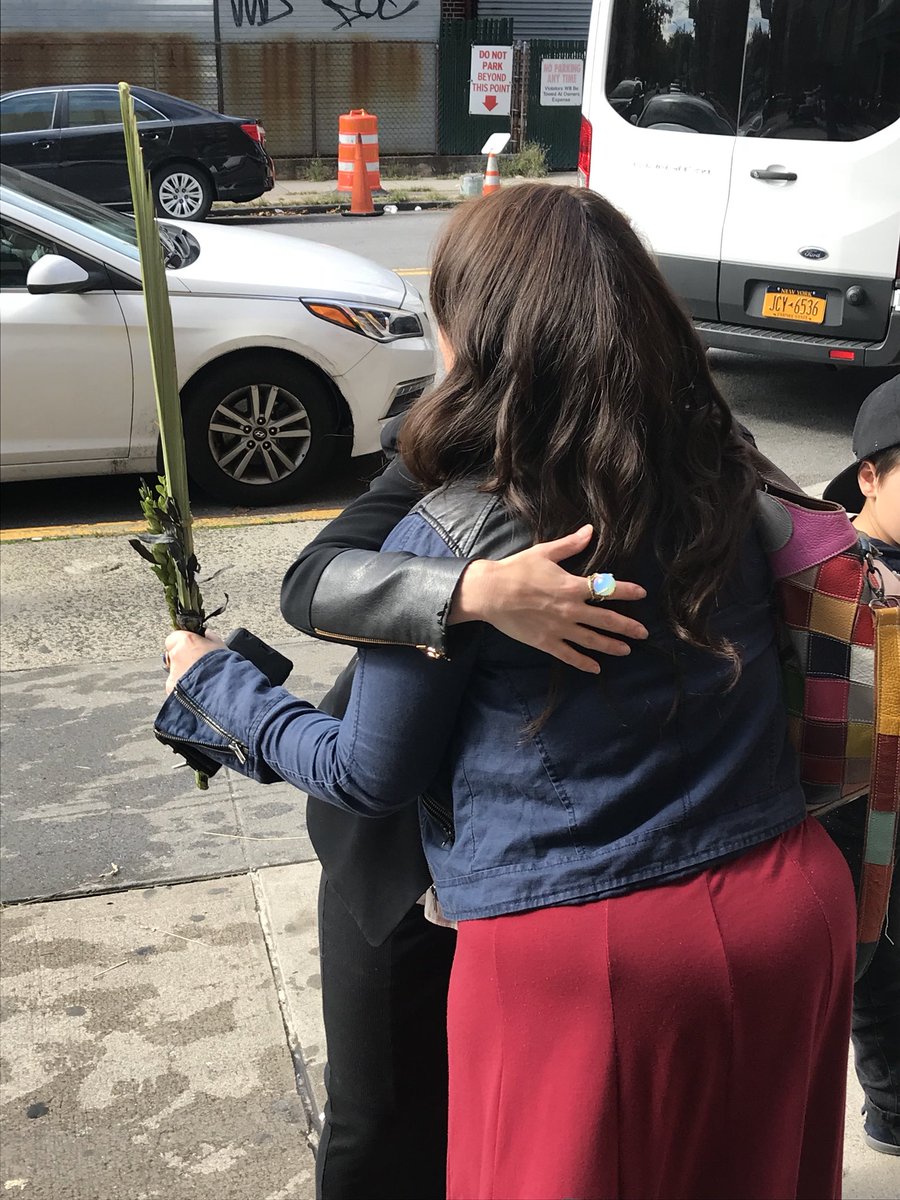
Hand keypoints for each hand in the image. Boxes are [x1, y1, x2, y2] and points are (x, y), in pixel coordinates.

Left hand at [164, 629, 224, 693]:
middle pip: (173, 654)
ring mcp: (172, 672)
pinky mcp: (170, 687)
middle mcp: (175, 655)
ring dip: (183, 673)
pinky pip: (174, 685)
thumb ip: (209, 638)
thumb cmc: (222, 666)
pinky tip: (196, 688)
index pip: (174, 636)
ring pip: (174, 670)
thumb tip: (206, 635)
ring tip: (200, 678)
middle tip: (197, 663)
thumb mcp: (220, 646)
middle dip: (183, 658)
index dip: (183, 642)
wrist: (221, 689)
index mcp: (186, 641)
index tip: (192, 646)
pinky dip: (182, 686)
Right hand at [450, 525, 647, 673]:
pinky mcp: (546, 642)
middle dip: (627, 627)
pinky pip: (569, 656)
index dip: (627, 591)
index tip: (642, 594)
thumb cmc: (516, 570)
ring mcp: (559, 628)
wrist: (490, 592)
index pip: (607, 589)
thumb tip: (590, 530)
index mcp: (572, 586)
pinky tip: (596, 668)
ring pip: (592, 640)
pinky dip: (584, 663)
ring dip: (612, 646)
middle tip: (643, 633)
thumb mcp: (545, 552)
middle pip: (607, 620)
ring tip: (626, 650)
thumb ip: (570, 545)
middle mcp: (570, 610)